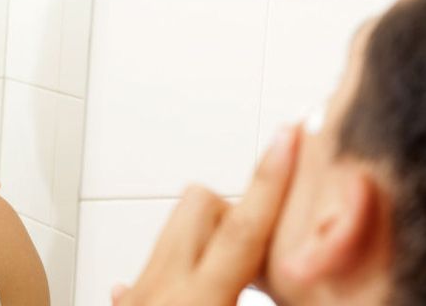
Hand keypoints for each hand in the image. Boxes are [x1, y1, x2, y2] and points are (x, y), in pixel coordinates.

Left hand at [112, 125, 299, 305]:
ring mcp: (140, 291)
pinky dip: (183, 265)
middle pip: (199, 204)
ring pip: (176, 227)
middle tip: (261, 245)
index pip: (242, 228)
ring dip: (210, 236)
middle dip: (235, 206)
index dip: (271, 180)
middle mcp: (161, 287)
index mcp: (198, 300)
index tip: (288, 137)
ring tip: (236, 270)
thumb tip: (297, 282)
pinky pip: (155, 263)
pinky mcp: (127, 302)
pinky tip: (196, 287)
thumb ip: (261, 300)